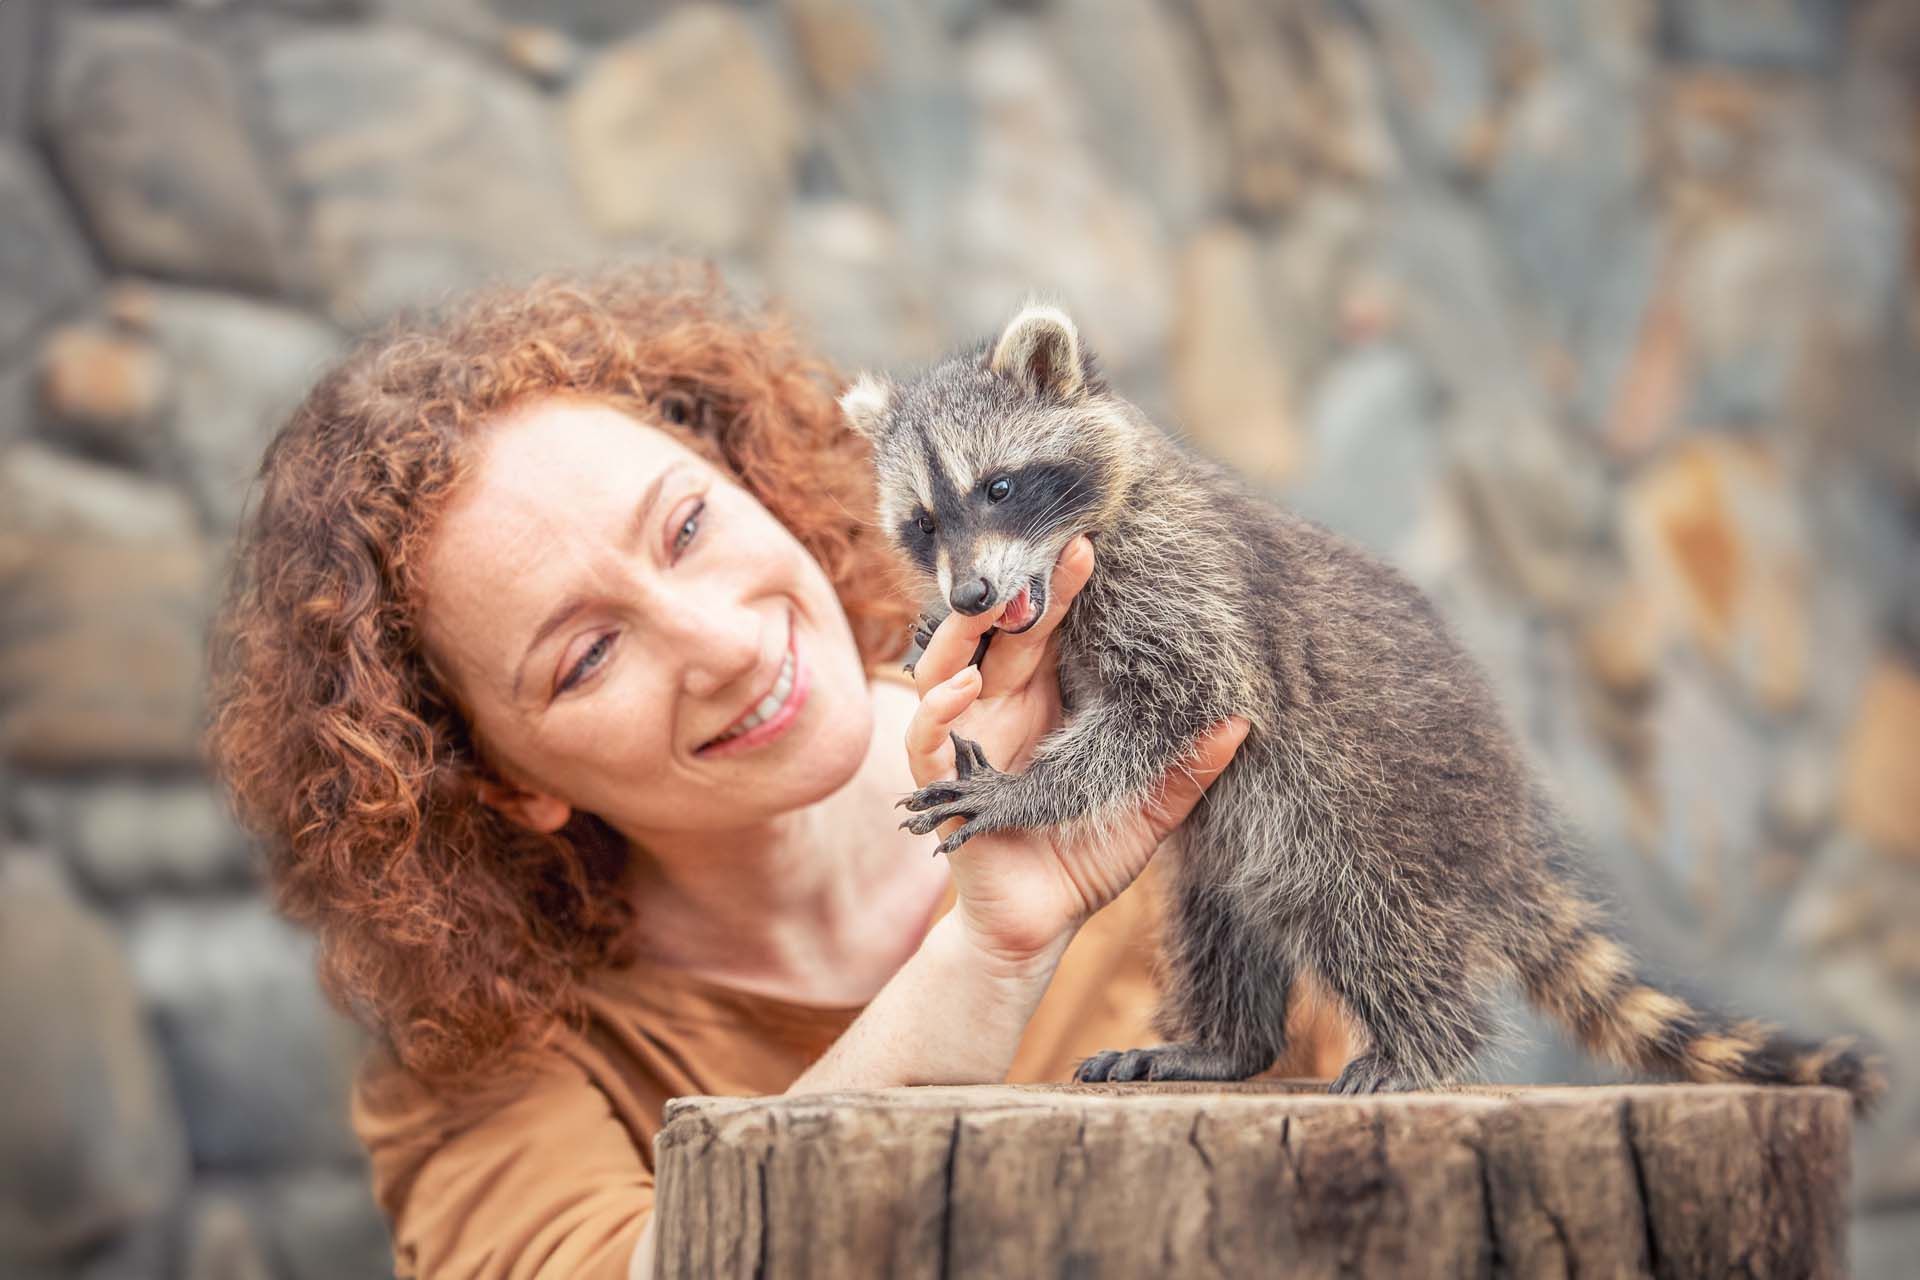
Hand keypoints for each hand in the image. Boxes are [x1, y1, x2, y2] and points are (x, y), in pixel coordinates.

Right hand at [902, 536, 1249, 967]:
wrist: (1036, 929)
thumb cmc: (1082, 863)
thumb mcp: (1148, 811)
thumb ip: (1186, 769)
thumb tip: (1242, 722)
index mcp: (1047, 701)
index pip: (1049, 630)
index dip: (1065, 589)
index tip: (1094, 545)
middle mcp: (1000, 706)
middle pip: (1000, 631)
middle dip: (1025, 586)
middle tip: (1062, 547)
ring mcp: (964, 737)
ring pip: (945, 663)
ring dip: (967, 630)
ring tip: (1002, 604)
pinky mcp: (938, 779)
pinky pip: (923, 733)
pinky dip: (937, 706)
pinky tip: (967, 688)